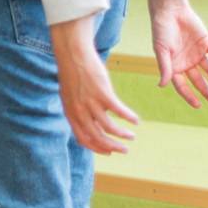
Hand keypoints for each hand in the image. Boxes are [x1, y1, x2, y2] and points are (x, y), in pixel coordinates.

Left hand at [51, 18, 138, 154]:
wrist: (73, 55)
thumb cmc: (73, 75)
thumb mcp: (70, 97)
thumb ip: (79, 111)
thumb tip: (93, 124)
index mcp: (71, 114)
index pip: (83, 139)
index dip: (97, 148)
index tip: (108, 152)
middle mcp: (79, 111)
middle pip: (98, 137)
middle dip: (112, 147)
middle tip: (124, 150)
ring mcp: (91, 103)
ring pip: (109, 127)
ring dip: (122, 134)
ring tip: (132, 136)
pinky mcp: (102, 93)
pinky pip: (118, 110)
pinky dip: (129, 117)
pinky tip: (136, 120)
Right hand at [149, 0, 207, 108]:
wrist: (170, 11)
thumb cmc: (161, 31)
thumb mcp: (161, 50)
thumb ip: (164, 67)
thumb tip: (162, 85)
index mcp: (174, 67)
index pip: (182, 85)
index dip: (189, 96)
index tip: (198, 105)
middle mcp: (186, 62)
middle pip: (198, 80)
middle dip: (205, 90)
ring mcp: (197, 53)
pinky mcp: (206, 43)